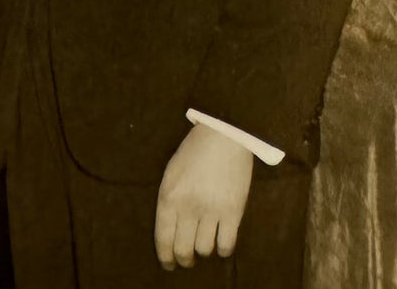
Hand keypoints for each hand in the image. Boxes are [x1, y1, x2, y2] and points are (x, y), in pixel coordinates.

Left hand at [154, 124, 253, 270]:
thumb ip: (169, 201)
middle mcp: (188, 207)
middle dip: (184, 259)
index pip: (163, 240)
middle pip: (183, 250)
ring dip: (204, 251)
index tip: (169, 264)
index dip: (166, 258)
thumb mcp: (171, 172)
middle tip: (188, 259)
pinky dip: (224, 250)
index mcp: (169, 196)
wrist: (224, 132)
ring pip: (204, 250)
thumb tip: (170, 231)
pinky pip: (227, 245)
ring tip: (205, 244)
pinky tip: (222, 243)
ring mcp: (211, 210)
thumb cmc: (195, 150)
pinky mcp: (233, 211)